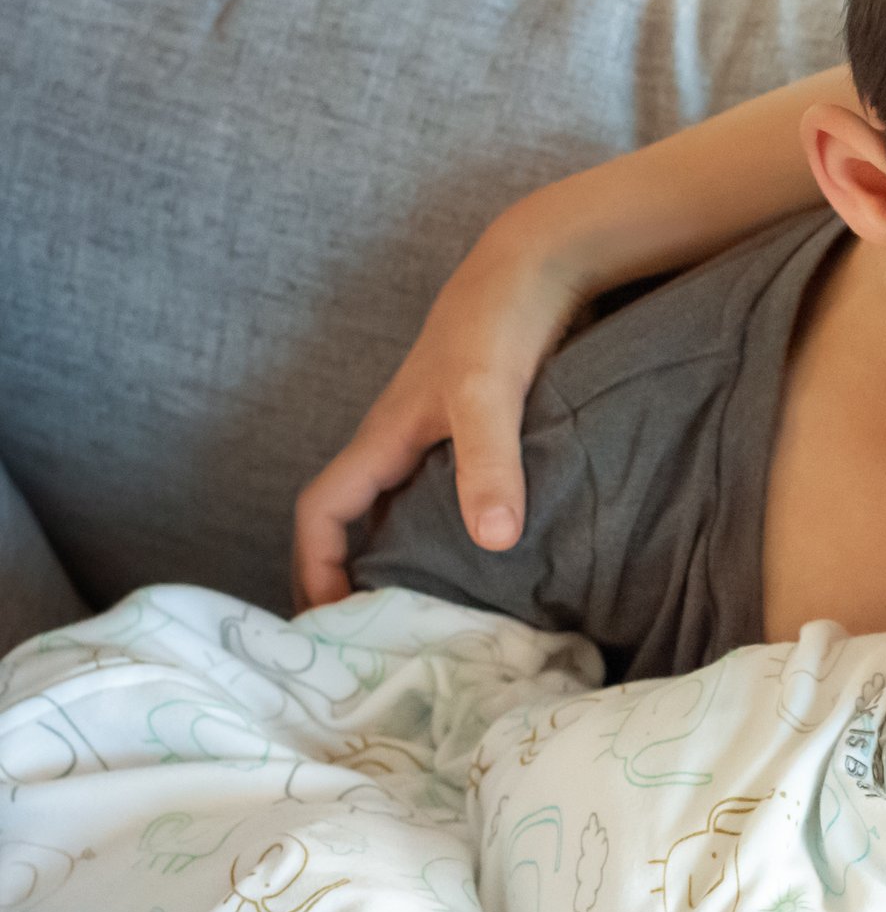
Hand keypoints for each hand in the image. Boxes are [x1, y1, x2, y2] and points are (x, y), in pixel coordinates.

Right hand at [293, 224, 586, 607]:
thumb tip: (492, 541)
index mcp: (385, 441)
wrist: (544, 264)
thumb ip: (492, 463)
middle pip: (358, 526)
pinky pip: (456, 502)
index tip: (330, 625)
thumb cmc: (503, 322)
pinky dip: (463, 539)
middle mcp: (405, 446)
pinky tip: (500, 570)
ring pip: (408, 516)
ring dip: (411, 565)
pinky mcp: (487, 437)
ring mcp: (444, 441)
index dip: (314, 569)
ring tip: (439, 624)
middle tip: (379, 648)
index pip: (322, 515)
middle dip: (354, 582)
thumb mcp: (493, 396)